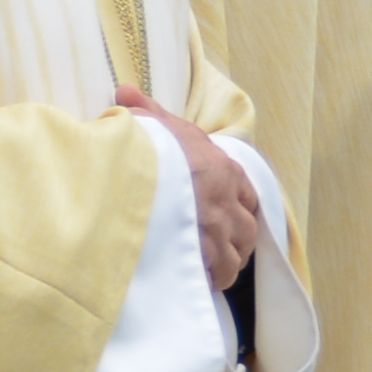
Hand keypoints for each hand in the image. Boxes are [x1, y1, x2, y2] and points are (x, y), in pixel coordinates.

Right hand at [109, 90, 262, 296]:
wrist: (145, 172)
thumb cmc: (150, 146)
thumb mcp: (151, 123)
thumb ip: (145, 110)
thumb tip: (125, 92)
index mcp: (223, 170)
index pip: (246, 194)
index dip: (237, 206)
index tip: (224, 214)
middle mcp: (228, 202)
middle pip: (246, 228)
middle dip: (235, 239)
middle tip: (217, 246)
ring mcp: (219, 231)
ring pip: (237, 254)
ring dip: (226, 262)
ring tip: (208, 267)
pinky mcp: (205, 255)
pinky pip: (219, 275)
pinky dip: (212, 279)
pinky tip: (198, 280)